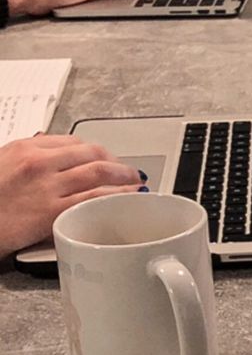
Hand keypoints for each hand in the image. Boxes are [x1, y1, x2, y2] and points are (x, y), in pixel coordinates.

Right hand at [0, 135, 144, 257]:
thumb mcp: (3, 163)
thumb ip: (29, 156)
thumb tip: (51, 148)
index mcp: (27, 147)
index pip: (72, 141)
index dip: (95, 150)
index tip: (106, 157)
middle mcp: (40, 163)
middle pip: (91, 153)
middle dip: (115, 161)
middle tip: (128, 170)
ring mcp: (48, 187)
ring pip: (98, 174)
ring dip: (124, 177)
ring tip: (136, 182)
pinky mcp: (52, 213)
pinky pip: (93, 200)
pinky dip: (115, 198)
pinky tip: (127, 199)